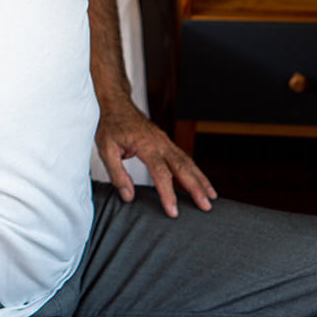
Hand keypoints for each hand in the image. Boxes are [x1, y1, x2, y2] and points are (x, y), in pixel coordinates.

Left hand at [96, 100, 216, 217]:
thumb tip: (128, 196)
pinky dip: (194, 170)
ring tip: (211, 196)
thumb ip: (117, 174)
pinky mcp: (166, 142)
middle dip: (196, 188)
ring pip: (188, 162)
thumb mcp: (106, 150)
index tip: (173, 211)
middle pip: (183, 167)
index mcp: (146, 146)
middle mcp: (160, 143)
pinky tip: (200, 181)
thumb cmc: (111, 125)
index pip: (161, 173)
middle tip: (206, 206)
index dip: (168, 193)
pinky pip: (183, 157)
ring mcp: (165, 142)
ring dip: (200, 179)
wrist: (117, 104)